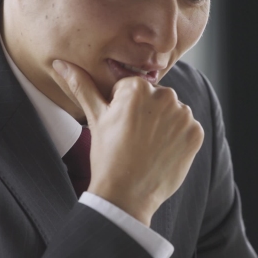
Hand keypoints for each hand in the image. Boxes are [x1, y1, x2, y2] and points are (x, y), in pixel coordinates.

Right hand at [51, 60, 203, 225]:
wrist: (126, 195)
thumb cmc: (107, 156)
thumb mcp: (95, 118)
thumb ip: (82, 86)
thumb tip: (61, 63)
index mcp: (138, 87)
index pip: (133, 88)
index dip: (124, 107)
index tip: (120, 126)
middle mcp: (165, 95)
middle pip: (155, 98)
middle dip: (146, 114)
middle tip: (132, 138)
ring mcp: (183, 115)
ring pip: (172, 113)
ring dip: (163, 125)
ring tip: (147, 146)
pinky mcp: (196, 134)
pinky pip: (187, 129)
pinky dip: (177, 139)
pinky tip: (162, 152)